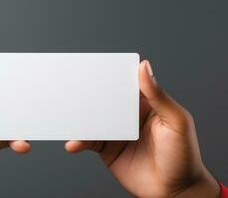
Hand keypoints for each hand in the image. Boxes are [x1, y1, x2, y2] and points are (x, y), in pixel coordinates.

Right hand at [65, 60, 219, 196]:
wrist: (173, 192)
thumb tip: (145, 67)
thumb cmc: (183, 156)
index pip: (125, 85)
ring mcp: (117, 133)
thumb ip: (158, 96)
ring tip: (69, 121)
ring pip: (94, 121)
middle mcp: (128, 116)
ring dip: (80, 120)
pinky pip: (90, 141)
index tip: (95, 69)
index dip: (111, 77)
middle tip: (73, 91)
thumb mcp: (175, 121)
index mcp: (146, 104)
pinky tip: (74, 143)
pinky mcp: (107, 150)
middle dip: (89, 96)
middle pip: (105, 101)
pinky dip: (79, 141)